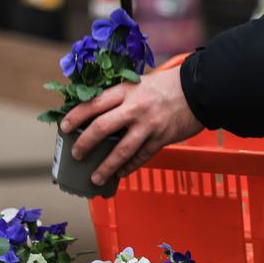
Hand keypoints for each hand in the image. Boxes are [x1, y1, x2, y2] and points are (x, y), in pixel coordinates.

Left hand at [60, 68, 203, 185]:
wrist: (199, 89)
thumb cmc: (164, 85)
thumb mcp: (137, 84)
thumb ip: (118, 97)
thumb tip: (93, 114)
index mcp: (125, 91)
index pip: (93, 104)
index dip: (76, 116)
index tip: (64, 127)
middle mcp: (134, 108)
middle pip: (102, 127)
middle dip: (84, 143)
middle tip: (75, 154)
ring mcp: (148, 125)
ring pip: (122, 150)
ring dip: (106, 166)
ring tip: (94, 178)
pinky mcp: (162, 139)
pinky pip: (141, 157)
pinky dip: (129, 167)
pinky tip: (120, 174)